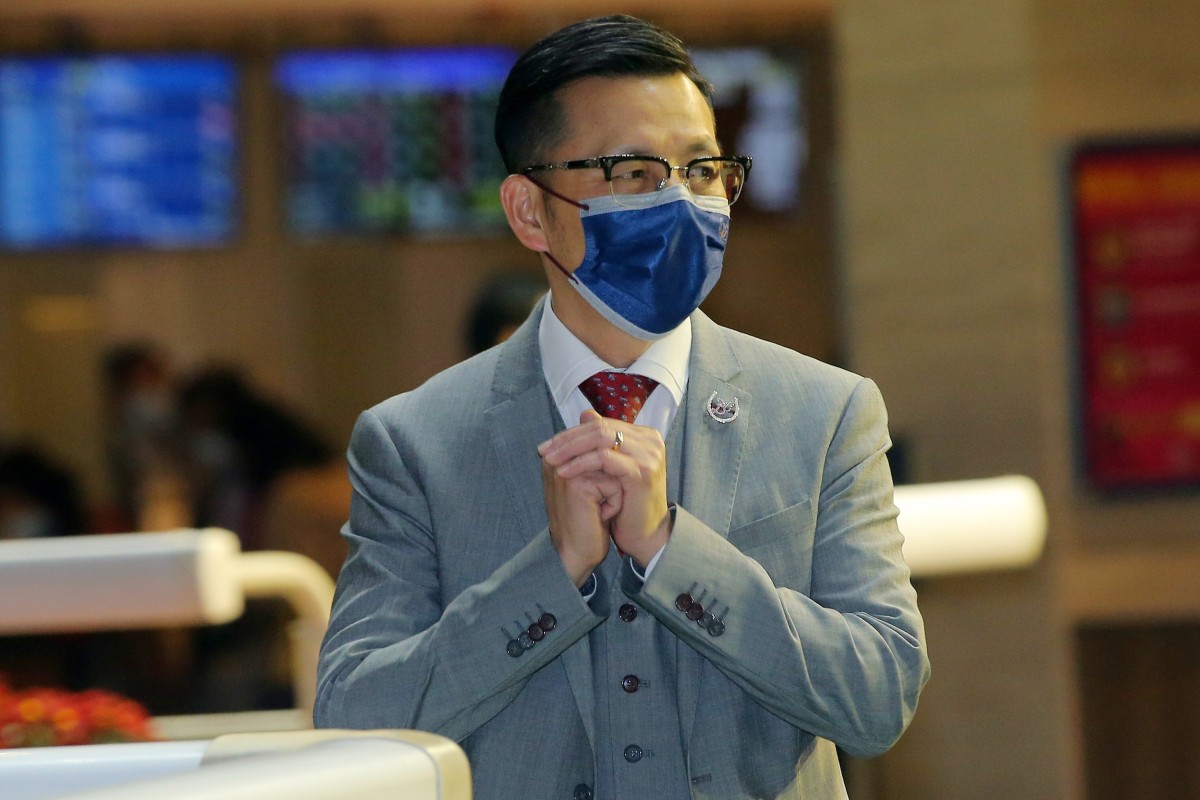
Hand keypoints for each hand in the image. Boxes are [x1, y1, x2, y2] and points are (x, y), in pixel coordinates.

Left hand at [539, 409, 671, 568]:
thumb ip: (601, 442)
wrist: (645, 534)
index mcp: (644, 436)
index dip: (570, 433)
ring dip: (570, 448)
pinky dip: (580, 463)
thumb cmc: (625, 504)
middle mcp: (651, 440)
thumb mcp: (610, 469)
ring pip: (600, 438)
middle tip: (543, 451)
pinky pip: (604, 458)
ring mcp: (649, 454)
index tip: (546, 446)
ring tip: (549, 460)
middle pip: (599, 428)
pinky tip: (563, 472)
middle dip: (567, 439)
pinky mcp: (642, 470)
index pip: (600, 424)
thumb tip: (585, 414)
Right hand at [540, 434, 622, 586]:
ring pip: (614, 467)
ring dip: (615, 491)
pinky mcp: (578, 485)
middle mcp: (558, 459)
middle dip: (613, 479)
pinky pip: (615, 484)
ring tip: (600, 508)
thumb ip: (597, 454)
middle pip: (606, 452)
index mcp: (558, 456)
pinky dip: (614, 503)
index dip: (610, 467)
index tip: (600, 491)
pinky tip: (598, 517)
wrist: (576, 553)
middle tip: (601, 502)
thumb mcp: (594, 483)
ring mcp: (566, 469)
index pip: (596, 443)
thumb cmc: (587, 519)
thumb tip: (600, 423)